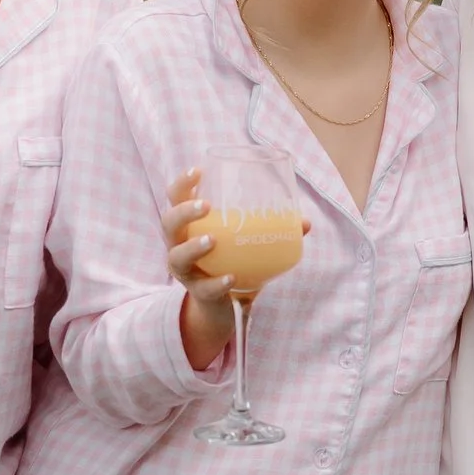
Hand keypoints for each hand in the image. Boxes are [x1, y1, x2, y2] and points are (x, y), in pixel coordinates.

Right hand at [162, 165, 299, 372]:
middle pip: (169, 223)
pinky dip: (217, 283)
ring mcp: (186, 270)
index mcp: (190, 225)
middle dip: (184, 212)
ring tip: (213, 240)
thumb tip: (304, 222)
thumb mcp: (245, 241)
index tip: (199, 170)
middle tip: (206, 206)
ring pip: (177, 257)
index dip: (182, 183)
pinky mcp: (197, 292)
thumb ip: (272, 230)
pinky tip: (230, 277)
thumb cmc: (232, 259)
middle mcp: (180, 245)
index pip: (176, 198)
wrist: (223, 303)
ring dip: (193, 247)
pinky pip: (204, 288)